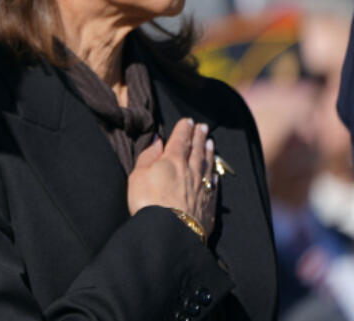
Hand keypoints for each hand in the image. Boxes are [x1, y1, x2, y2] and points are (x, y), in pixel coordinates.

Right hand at [126, 118, 217, 234]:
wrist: (170, 233)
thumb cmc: (148, 202)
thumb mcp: (138, 176)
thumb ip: (148, 156)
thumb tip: (157, 140)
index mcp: (172, 161)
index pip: (180, 140)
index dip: (184, 129)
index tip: (188, 121)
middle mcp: (191, 171)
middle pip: (197, 150)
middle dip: (199, 137)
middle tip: (203, 127)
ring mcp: (202, 188)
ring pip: (208, 166)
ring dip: (209, 153)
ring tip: (211, 143)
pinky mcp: (208, 206)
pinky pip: (213, 186)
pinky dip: (214, 176)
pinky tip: (215, 174)